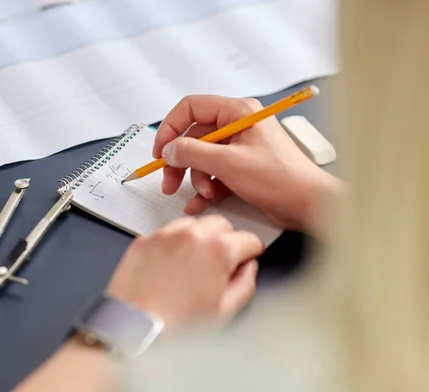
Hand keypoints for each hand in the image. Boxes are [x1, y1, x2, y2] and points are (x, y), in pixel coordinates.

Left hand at [106, 215, 262, 330]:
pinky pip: (166, 233)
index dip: (252, 252)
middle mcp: (193, 235)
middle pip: (222, 224)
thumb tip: (248, 268)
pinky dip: (173, 243)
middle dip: (226, 240)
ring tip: (193, 265)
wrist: (134, 327)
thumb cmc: (177, 324)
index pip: (249, 239)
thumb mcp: (225, 311)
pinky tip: (171, 266)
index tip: (247, 259)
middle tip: (220, 263)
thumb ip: (245, 284)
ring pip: (193, 224)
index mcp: (219, 250)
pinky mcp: (144, 240)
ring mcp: (166, 235)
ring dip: (199, 238)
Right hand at [153, 95, 340, 233]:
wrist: (309, 204)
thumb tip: (169, 150)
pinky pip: (214, 173)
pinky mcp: (242, 167)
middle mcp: (238, 125)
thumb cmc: (280, 178)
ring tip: (204, 195)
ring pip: (202, 158)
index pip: (191, 108)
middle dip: (180, 162)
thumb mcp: (228, 164)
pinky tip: (199, 204)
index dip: (171, 128)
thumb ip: (192, 154)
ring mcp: (240, 147)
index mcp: (238, 112)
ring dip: (196, 179)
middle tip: (168, 182)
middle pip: (194, 137)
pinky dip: (205, 188)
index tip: (160, 151)